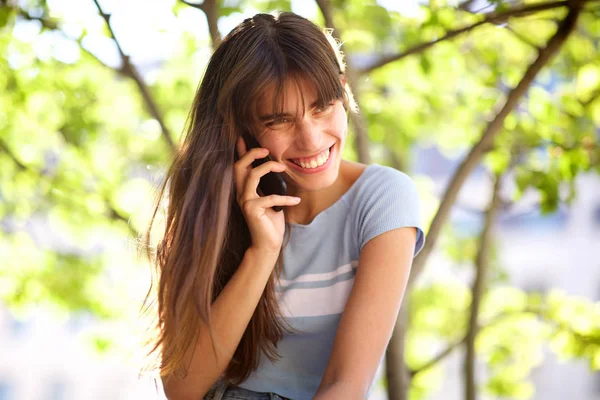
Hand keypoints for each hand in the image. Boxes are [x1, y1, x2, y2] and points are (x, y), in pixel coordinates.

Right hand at [234, 136, 300, 254]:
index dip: (241, 151)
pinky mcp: (252, 211)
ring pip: (252, 175)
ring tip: (283, 167)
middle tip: (267, 150)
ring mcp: (245, 202)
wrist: (268, 244)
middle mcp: (241, 193)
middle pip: (238, 166)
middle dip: (251, 154)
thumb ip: (268, 185)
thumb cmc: (271, 221)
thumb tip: (277, 166)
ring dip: (268, 168)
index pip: (239, 165)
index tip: (244, 136)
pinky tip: (296, 200)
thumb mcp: (270, 198)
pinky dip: (286, 198)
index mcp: (244, 189)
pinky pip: (270, 197)